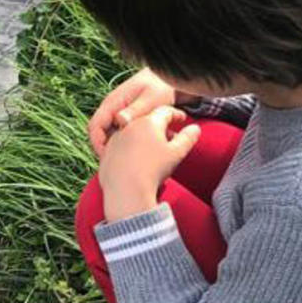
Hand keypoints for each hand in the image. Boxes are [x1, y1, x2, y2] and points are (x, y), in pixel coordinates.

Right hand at [88, 67, 184, 157]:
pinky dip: (125, 142)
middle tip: (119, 162)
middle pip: (98, 133)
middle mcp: (111, 108)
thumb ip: (136, 110)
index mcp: (113, 102)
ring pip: (108, 135)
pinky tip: (139, 149)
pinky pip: (118, 133)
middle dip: (106, 149)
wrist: (167, 79)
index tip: (107, 157)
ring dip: (116, 147)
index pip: (94, 126)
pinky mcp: (124, 118)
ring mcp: (116, 113)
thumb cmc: (161, 87)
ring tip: (130, 157)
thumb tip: (119, 121)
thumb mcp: (151, 99)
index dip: (97, 144)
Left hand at [99, 107, 201, 221]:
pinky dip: (130, 149)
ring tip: (154, 150)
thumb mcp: (177, 153)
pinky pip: (121, 147)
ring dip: (144, 137)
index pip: (165, 111)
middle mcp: (129, 125)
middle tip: (171, 136)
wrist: (126, 191)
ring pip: (133, 132)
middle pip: (148, 120)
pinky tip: (138, 161)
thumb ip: (188, 138)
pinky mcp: (106, 152)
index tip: (182, 119)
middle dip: (161, 126)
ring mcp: (115, 139)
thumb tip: (195, 128)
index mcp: (148, 122)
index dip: (176, 114)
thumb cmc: (154, 170)